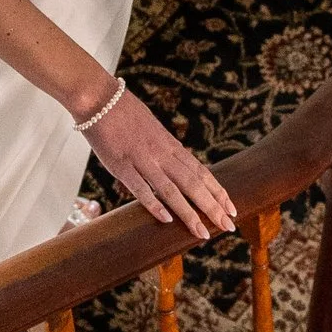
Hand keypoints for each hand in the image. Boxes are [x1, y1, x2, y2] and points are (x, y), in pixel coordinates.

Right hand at [83, 86, 235, 240]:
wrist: (99, 98)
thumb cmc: (124, 112)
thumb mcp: (153, 129)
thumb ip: (165, 148)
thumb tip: (178, 162)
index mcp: (170, 145)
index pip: (200, 172)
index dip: (217, 191)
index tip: (231, 208)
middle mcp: (161, 153)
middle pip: (193, 184)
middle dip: (212, 207)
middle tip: (228, 226)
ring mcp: (142, 160)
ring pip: (171, 190)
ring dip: (189, 213)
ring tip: (203, 233)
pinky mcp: (121, 166)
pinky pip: (140, 188)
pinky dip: (154, 205)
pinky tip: (166, 220)